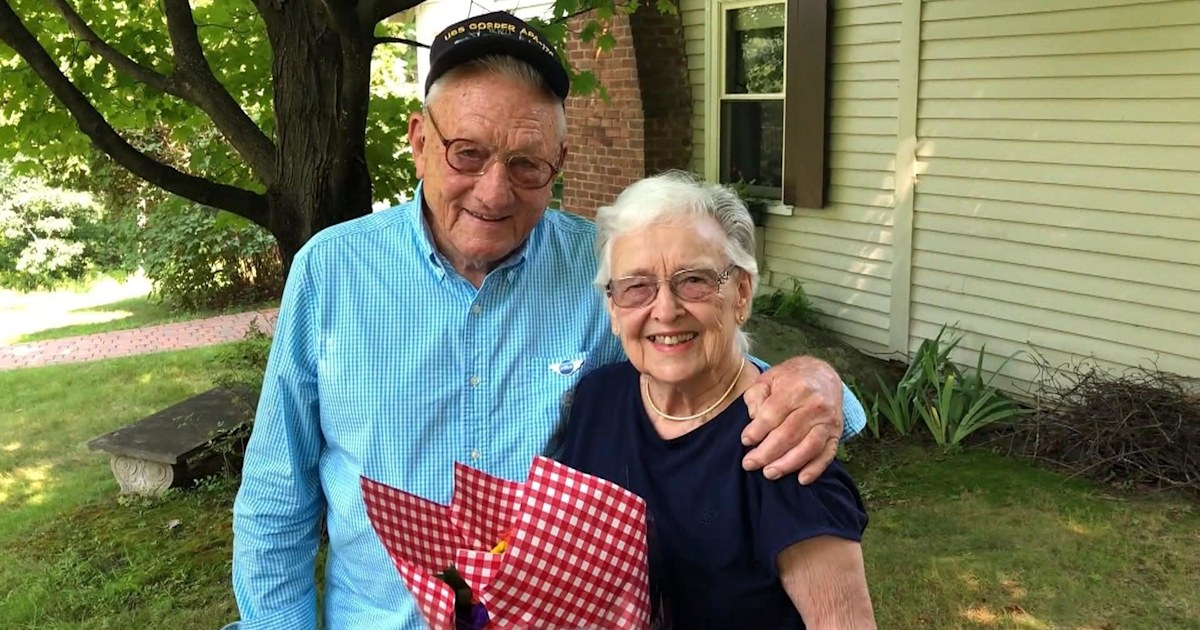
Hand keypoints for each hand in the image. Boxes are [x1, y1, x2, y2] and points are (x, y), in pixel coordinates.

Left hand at [741, 356, 843, 483]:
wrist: (823, 374)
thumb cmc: (789, 379)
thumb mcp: (767, 378)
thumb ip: (756, 397)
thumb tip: (754, 420)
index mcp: (795, 388)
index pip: (773, 414)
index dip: (757, 430)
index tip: (746, 441)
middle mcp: (814, 405)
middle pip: (789, 434)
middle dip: (767, 453)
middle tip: (749, 464)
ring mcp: (827, 420)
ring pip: (808, 447)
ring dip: (788, 464)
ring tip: (769, 473)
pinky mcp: (836, 433)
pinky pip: (827, 454)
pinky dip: (815, 469)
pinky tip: (801, 479)